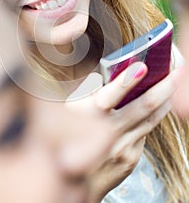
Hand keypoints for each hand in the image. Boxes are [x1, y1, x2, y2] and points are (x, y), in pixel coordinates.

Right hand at [66, 62, 177, 201]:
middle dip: (164, 85)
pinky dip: (152, 116)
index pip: (110, 95)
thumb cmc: (71, 138)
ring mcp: (123, 147)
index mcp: (89, 116)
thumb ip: (89, 91)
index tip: (143, 66)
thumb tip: (111, 73)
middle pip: (144, 106)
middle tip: (177, 71)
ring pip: (151, 119)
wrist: (76, 182)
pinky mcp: (132, 158)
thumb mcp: (71, 110)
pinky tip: (157, 104)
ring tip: (174, 82)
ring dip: (165, 98)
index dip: (127, 80)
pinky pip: (145, 132)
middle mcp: (108, 133)